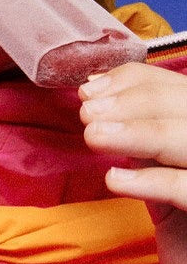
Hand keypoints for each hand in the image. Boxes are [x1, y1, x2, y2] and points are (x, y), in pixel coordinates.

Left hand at [80, 61, 186, 263]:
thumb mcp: (165, 182)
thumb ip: (146, 146)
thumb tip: (100, 104)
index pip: (182, 90)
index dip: (138, 81)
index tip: (90, 89)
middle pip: (186, 106)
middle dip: (132, 103)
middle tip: (86, 112)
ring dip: (136, 131)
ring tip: (92, 135)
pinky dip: (151, 181)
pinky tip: (115, 179)